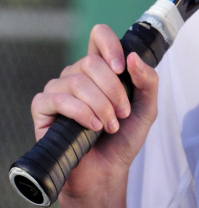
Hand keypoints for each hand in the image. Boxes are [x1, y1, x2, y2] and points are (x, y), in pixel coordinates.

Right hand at [30, 24, 158, 197]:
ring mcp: (58, 90)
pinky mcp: (43, 108)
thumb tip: (133, 57)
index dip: (110, 45)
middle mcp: (78, 75)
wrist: (106, 171)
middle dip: (113, 91)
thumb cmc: (123, 140)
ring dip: (100, 106)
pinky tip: (92, 127)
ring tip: (109, 125)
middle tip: (121, 114)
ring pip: (77, 81)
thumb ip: (147, 81)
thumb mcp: (146, 109)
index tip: (122, 69)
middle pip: (91, 62)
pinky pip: (59, 99)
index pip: (99, 36)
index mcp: (101, 70)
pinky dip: (81, 113)